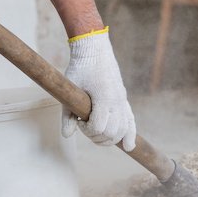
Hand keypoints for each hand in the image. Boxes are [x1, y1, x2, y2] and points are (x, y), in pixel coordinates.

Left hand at [62, 29, 136, 149]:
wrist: (94, 50)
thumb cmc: (80, 68)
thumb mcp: (70, 89)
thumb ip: (67, 114)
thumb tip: (67, 135)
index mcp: (104, 97)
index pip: (98, 127)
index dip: (86, 130)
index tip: (78, 121)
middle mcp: (117, 101)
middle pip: (111, 133)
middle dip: (96, 136)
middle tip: (84, 127)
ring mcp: (122, 101)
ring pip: (123, 130)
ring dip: (110, 138)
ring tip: (97, 134)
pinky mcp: (124, 99)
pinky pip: (131, 121)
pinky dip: (130, 134)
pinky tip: (129, 146)